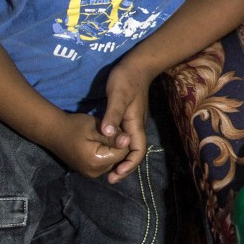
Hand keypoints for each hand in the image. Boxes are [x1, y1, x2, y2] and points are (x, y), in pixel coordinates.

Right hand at [45, 112, 129, 178]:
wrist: (53, 132)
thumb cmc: (74, 126)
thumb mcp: (96, 128)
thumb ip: (113, 136)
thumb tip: (129, 140)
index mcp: (97, 162)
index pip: (123, 153)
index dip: (121, 139)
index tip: (113, 129)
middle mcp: (95, 173)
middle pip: (119, 159)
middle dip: (117, 146)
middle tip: (105, 133)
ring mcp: (91, 174)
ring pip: (114, 162)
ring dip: (112, 150)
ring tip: (99, 138)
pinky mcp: (89, 172)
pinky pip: (106, 164)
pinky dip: (106, 155)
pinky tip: (97, 145)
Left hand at [100, 61, 153, 183]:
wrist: (137, 65)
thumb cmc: (127, 79)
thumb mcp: (117, 95)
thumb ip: (112, 115)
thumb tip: (107, 134)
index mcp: (135, 125)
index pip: (137, 152)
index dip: (128, 166)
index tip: (115, 176)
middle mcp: (135, 126)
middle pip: (133, 152)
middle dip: (123, 167)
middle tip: (108, 178)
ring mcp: (131, 121)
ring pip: (128, 146)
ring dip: (119, 158)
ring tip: (106, 168)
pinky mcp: (126, 116)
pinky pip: (123, 137)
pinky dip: (116, 147)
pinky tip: (106, 148)